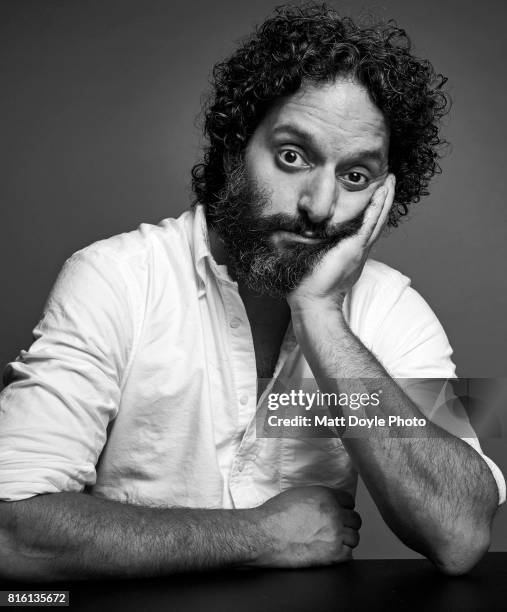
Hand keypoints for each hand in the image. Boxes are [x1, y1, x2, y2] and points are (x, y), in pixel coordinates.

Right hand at [250, 486, 361, 567]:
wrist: (263, 535)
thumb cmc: (275, 515)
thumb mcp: (298, 495)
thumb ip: (318, 498)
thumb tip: (327, 503)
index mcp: (326, 496)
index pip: (349, 501)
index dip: (343, 508)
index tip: (339, 514)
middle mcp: (333, 512)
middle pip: (355, 519)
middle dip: (346, 524)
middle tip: (336, 530)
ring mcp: (335, 533)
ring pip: (354, 537)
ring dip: (345, 540)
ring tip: (332, 542)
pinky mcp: (333, 553)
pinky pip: (349, 554)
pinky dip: (342, 555)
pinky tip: (330, 553)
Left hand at [288, 174, 395, 311]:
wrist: (312, 301)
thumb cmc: (305, 285)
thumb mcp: (303, 258)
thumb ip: (297, 245)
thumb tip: (275, 232)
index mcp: (348, 252)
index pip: (362, 227)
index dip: (368, 211)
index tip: (371, 195)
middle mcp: (357, 249)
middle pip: (375, 219)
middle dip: (382, 200)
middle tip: (388, 181)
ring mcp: (359, 248)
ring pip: (377, 218)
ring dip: (385, 198)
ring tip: (390, 180)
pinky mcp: (356, 247)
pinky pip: (371, 223)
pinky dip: (379, 206)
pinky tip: (384, 191)